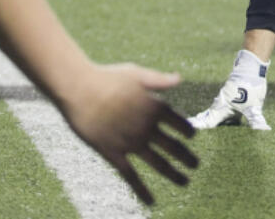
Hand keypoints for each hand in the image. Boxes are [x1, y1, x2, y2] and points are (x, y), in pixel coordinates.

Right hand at [62, 62, 197, 204]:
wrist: (79, 89)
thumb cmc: (107, 78)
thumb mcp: (137, 73)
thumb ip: (160, 80)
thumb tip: (180, 79)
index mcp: (155, 107)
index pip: (181, 123)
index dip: (188, 131)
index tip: (192, 137)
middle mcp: (147, 128)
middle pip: (174, 147)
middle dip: (186, 157)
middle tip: (195, 165)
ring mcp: (131, 143)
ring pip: (158, 163)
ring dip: (174, 174)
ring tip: (185, 182)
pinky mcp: (113, 153)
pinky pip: (131, 176)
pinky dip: (142, 190)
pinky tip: (151, 201)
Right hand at [189, 73, 269, 130]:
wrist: (251, 67)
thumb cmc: (251, 86)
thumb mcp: (254, 106)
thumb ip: (255, 119)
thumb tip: (264, 130)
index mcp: (223, 107)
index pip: (209, 121)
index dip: (200, 126)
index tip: (190, 129)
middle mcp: (221, 103)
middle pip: (209, 116)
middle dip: (201, 122)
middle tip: (190, 127)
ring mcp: (225, 100)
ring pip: (215, 111)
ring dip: (208, 118)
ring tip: (198, 122)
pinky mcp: (231, 97)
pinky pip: (221, 108)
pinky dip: (217, 113)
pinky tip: (220, 117)